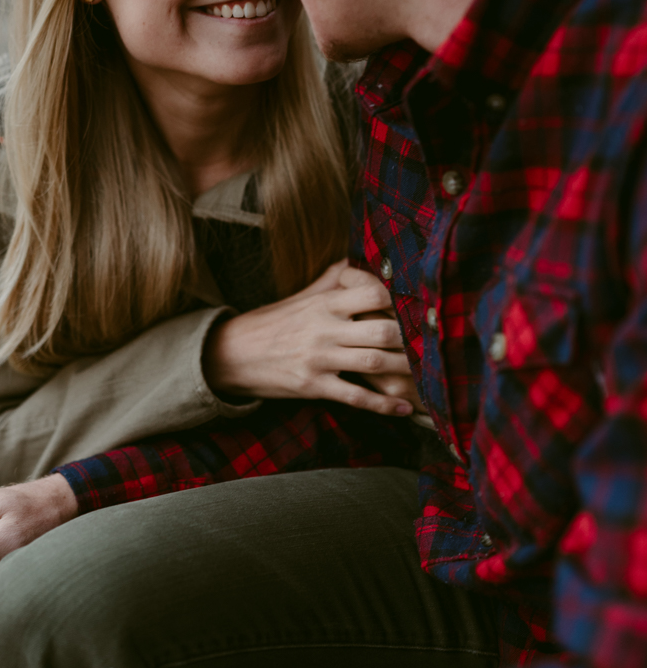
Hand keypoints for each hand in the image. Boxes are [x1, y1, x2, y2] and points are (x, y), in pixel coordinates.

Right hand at [204, 259, 418, 414]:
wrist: (232, 353)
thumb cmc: (273, 321)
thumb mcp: (302, 295)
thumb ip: (333, 279)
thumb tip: (358, 259)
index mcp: (325, 303)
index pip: (372, 292)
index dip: (399, 299)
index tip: (418, 306)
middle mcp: (325, 328)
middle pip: (382, 330)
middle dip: (412, 338)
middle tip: (434, 344)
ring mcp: (320, 359)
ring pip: (374, 364)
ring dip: (405, 370)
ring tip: (427, 374)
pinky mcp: (313, 386)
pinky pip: (356, 397)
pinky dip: (383, 405)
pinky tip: (402, 408)